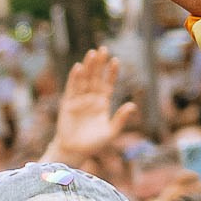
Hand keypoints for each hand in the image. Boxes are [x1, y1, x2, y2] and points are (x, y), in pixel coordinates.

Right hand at [43, 49, 138, 166]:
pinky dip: (74, 78)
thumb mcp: (111, 132)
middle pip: (96, 77)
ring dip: (87, 67)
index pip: (108, 84)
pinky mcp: (68, 103)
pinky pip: (72, 88)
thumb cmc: (94, 143)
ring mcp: (79, 99)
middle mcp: (91, 98)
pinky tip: (78, 67)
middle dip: (99, 64)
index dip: (111, 73)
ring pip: (84, 79)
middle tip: (103, 49)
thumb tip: (132, 105)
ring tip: (92, 53)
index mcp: (102, 103)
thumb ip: (121, 119)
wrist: (75, 151)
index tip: (116, 60)